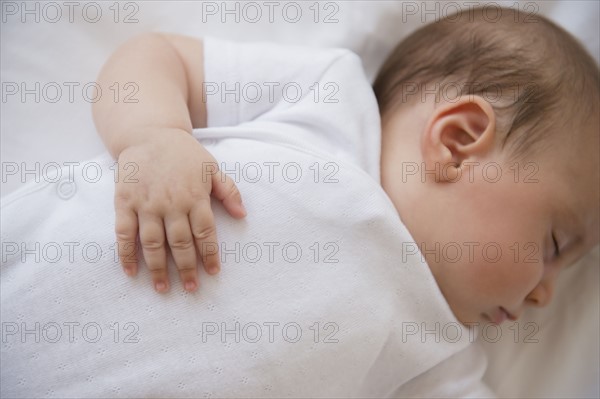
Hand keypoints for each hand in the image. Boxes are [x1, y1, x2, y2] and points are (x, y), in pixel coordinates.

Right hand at [113, 128, 245, 292]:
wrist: (148, 133)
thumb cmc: (184, 153)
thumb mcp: (211, 167)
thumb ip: (228, 191)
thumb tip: (243, 214)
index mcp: (195, 196)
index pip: (205, 233)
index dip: (209, 255)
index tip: (212, 273)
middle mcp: (171, 203)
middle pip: (180, 243)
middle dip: (186, 268)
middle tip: (191, 288)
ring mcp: (146, 204)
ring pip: (152, 243)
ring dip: (158, 268)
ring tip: (163, 288)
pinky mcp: (124, 203)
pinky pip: (124, 233)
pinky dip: (126, 254)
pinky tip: (131, 272)